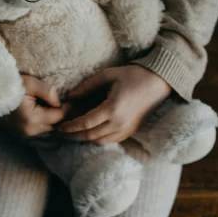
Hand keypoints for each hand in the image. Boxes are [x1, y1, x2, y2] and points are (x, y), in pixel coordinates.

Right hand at [0, 75, 70, 147]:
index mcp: (32, 118)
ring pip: (55, 140)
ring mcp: (27, 139)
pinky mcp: (25, 142)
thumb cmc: (10, 87)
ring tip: (67, 118)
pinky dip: (54, 139)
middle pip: (59, 129)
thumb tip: (60, 103)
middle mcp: (31, 133)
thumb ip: (47, 91)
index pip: (60, 116)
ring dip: (62, 130)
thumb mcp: (29, 83)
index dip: (70, 108)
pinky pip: (46, 146)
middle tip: (76, 109)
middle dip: (68, 119)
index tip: (75, 100)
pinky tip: (57, 128)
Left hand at [57, 65, 171, 144]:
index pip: (85, 123)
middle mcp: (119, 123)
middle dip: (73, 137)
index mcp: (112, 109)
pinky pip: (110, 140)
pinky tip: (89, 134)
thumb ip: (87, 86)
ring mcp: (126, 129)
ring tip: (72, 135)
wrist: (158, 83)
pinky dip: (97, 139)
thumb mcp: (108, 75)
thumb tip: (70, 96)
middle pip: (90, 136)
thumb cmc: (133, 75)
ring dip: (84, 140)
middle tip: (60, 135)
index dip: (70, 127)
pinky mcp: (130, 131)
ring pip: (99, 141)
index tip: (59, 127)